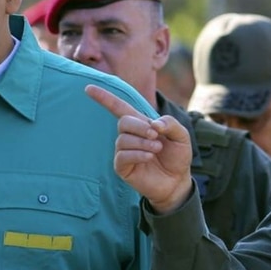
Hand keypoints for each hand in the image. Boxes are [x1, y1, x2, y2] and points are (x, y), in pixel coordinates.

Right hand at [86, 84, 192, 213]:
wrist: (177, 181)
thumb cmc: (177, 156)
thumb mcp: (181, 136)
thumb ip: (171, 124)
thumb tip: (153, 123)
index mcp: (140, 124)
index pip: (118, 107)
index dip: (104, 98)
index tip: (88, 88)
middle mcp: (129, 136)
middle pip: (123, 122)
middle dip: (140, 126)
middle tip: (155, 135)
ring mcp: (124, 151)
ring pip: (123, 139)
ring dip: (142, 142)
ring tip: (156, 149)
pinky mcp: (122, 167)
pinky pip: (122, 156)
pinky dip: (138, 154)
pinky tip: (149, 158)